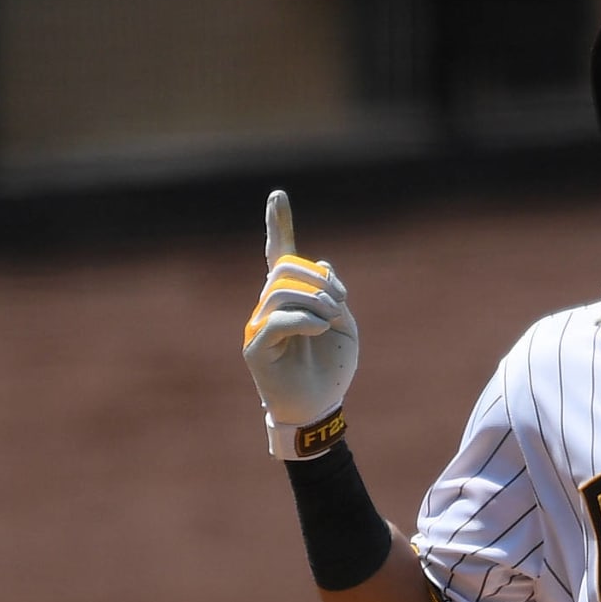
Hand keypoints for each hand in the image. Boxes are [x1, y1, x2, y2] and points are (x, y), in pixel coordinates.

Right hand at [242, 190, 357, 458]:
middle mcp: (269, 306)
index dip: (278, 225)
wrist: (322, 405)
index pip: (279, 254)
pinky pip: (275, 320)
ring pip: (280, 292)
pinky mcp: (255, 347)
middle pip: (284, 270)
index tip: (278, 196)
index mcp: (292, 297)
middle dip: (318, 280)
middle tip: (340, 304)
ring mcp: (259, 325)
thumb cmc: (333, 366)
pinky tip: (319, 330)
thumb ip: (333, 293)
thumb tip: (321, 264)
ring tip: (331, 321)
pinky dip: (304, 321)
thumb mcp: (345, 323)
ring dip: (314, 302)